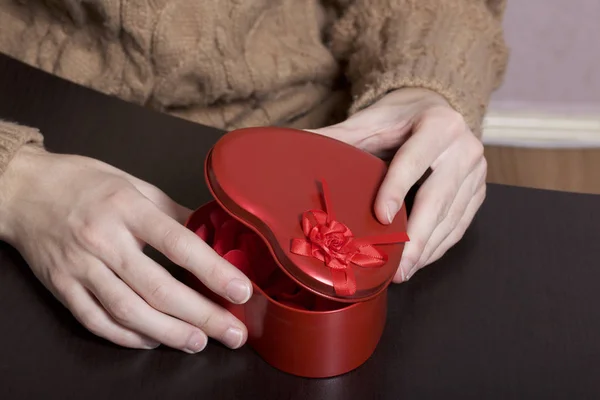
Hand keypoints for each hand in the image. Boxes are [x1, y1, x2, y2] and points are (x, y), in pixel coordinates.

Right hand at [0, 147, 251, 351]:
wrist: (22, 191)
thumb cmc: (81, 183)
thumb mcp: (133, 184)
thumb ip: (171, 211)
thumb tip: (207, 233)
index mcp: (127, 208)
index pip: (179, 244)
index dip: (213, 270)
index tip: (240, 290)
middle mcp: (104, 241)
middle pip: (159, 288)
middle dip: (201, 315)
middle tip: (231, 332)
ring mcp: (81, 268)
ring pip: (129, 311)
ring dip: (169, 332)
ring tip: (199, 342)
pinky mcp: (62, 287)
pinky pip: (97, 321)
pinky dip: (127, 336)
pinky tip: (152, 340)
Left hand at [312, 88, 486, 281]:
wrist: (437, 110)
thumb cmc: (400, 119)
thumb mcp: (371, 121)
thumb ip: (339, 136)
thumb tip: (298, 145)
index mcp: (439, 125)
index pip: (414, 161)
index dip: (396, 189)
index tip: (380, 217)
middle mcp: (464, 148)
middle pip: (438, 199)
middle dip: (416, 237)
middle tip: (397, 268)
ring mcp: (477, 172)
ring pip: (452, 218)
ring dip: (427, 249)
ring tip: (404, 271)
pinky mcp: (479, 191)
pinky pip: (460, 224)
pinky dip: (439, 246)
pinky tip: (420, 260)